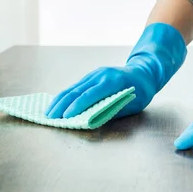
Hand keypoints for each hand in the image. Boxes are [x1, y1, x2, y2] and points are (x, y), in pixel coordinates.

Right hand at [45, 23, 186, 118]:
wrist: (144, 71)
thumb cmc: (142, 90)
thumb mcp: (134, 104)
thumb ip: (114, 110)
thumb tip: (94, 120)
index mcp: (114, 81)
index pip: (92, 94)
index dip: (78, 105)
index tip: (66, 116)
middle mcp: (101, 75)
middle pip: (77, 90)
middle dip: (62, 104)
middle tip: (51, 117)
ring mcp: (95, 74)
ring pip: (73, 87)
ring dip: (59, 100)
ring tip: (48, 113)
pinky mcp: (91, 76)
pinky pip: (76, 86)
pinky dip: (65, 96)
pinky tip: (56, 104)